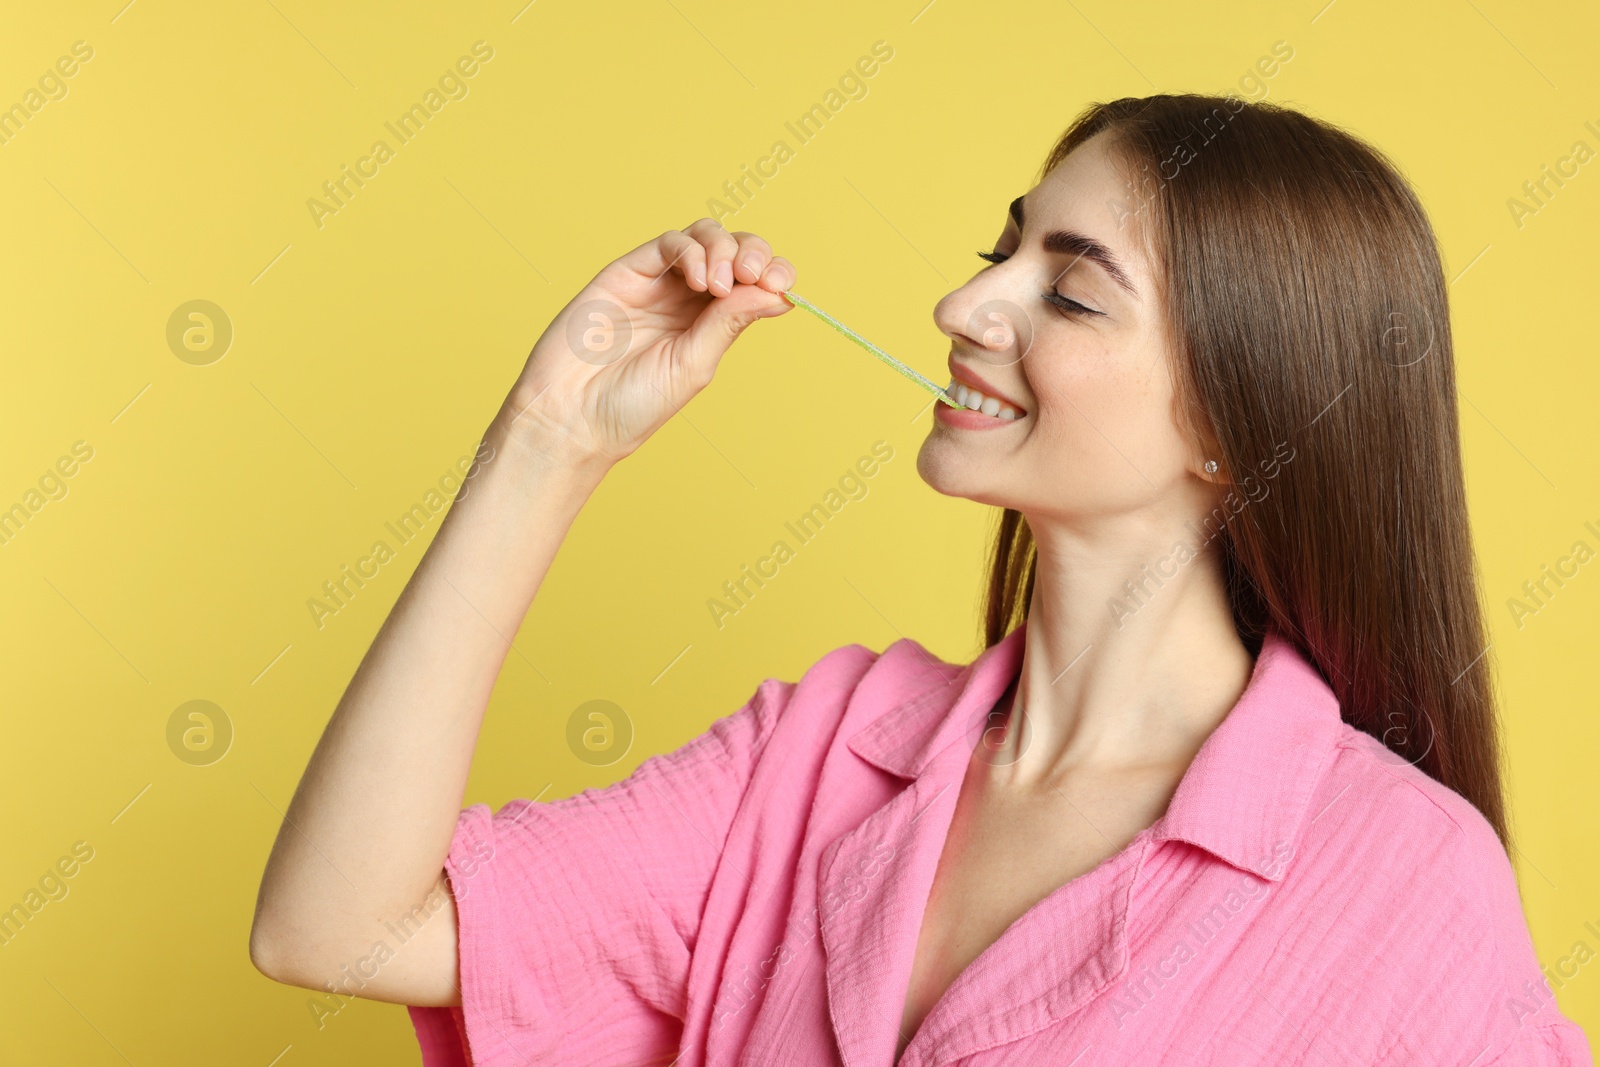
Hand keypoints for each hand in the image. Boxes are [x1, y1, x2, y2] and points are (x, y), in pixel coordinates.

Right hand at [499, 218, 795, 469]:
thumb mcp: (695, 364)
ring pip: (703, 238)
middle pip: (734, 251)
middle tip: (755, 274)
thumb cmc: (632, 405)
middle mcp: (688, 300)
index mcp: (711, 325)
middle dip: (753, 253)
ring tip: (720, 283)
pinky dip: (690, 250)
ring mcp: (658, 284)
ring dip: (723, 248)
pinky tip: (699, 279)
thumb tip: (777, 291)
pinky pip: (667, 244)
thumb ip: (730, 323)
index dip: (773, 272)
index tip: (780, 284)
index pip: (753, 282)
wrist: (573, 416)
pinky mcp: (627, 272)